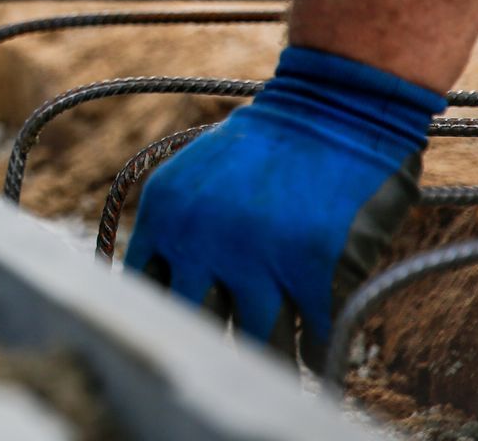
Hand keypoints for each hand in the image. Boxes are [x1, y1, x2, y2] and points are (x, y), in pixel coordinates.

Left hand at [124, 46, 445, 365]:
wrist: (333, 109)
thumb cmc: (266, 147)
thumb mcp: (195, 180)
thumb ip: (176, 233)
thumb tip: (166, 297)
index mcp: (163, 216)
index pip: (143, 291)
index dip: (164, 319)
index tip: (177, 338)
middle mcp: (199, 243)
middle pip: (193, 325)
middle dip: (209, 345)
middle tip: (220, 363)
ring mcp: (255, 262)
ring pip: (253, 342)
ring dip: (265, 356)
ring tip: (269, 369)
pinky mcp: (311, 273)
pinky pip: (309, 338)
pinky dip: (312, 351)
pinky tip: (312, 353)